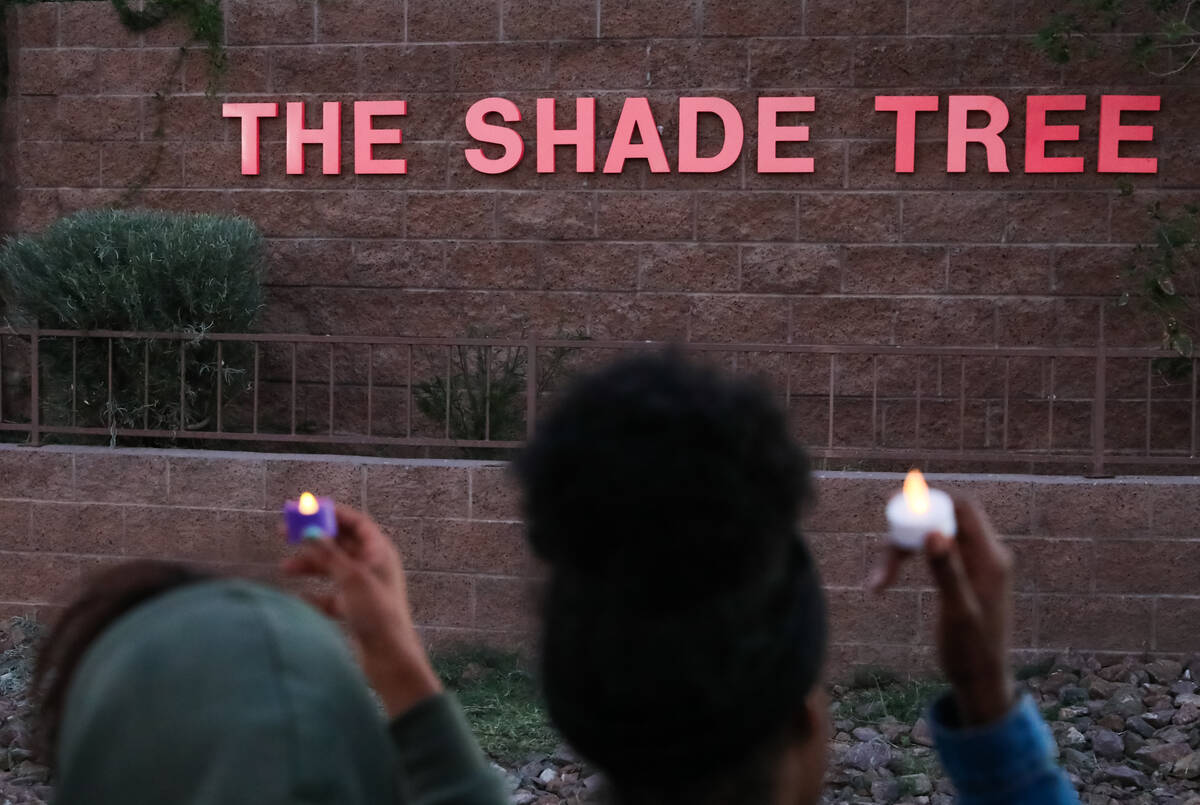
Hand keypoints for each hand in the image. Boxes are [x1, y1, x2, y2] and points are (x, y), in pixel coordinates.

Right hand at [282, 505, 441, 717]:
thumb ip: (329, 553)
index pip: (355, 522)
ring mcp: (363, 588)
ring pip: (332, 569)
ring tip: (285, 568)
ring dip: (309, 565)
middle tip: (283, 533)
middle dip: (313, 538)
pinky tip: (299, 598)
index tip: (305, 507)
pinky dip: (315, 594)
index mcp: (379, 552)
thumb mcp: (350, 578)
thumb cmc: (376, 612)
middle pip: (340, 543)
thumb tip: (310, 529)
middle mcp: (373, 566)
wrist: (388, 657)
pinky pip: (330, 596)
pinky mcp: (355, 610)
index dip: (331, 512)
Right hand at [868, 497, 1014, 725]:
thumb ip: (948, 572)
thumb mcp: (957, 613)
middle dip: (907, 532)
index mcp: (991, 558)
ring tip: (877, 582)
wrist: (980, 681)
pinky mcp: (962, 573)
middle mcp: (986, 554)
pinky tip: (884, 581)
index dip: (930, 501)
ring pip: (931, 536)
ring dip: (901, 551)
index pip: (963, 508)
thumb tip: (933, 533)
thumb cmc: (971, 652)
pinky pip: (931, 553)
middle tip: (882, 558)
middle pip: (941, 519)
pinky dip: (907, 561)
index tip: (897, 509)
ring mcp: (974, 563)